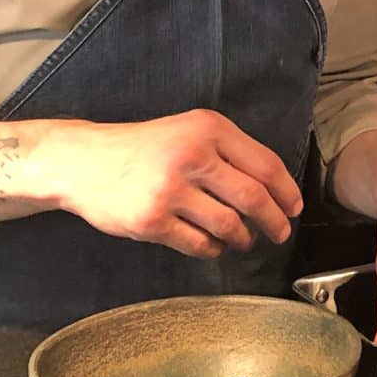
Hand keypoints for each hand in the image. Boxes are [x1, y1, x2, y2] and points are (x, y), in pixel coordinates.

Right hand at [47, 111, 301, 258]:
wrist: (82, 162)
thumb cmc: (143, 148)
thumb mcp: (187, 131)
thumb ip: (227, 151)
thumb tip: (273, 189)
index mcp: (208, 129)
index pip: (266, 165)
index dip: (287, 192)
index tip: (294, 208)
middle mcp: (192, 155)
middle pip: (254, 198)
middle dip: (275, 222)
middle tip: (280, 233)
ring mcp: (171, 190)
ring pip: (230, 225)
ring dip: (244, 238)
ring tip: (243, 239)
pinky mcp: (152, 220)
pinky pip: (200, 244)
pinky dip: (214, 248)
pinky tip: (213, 243)